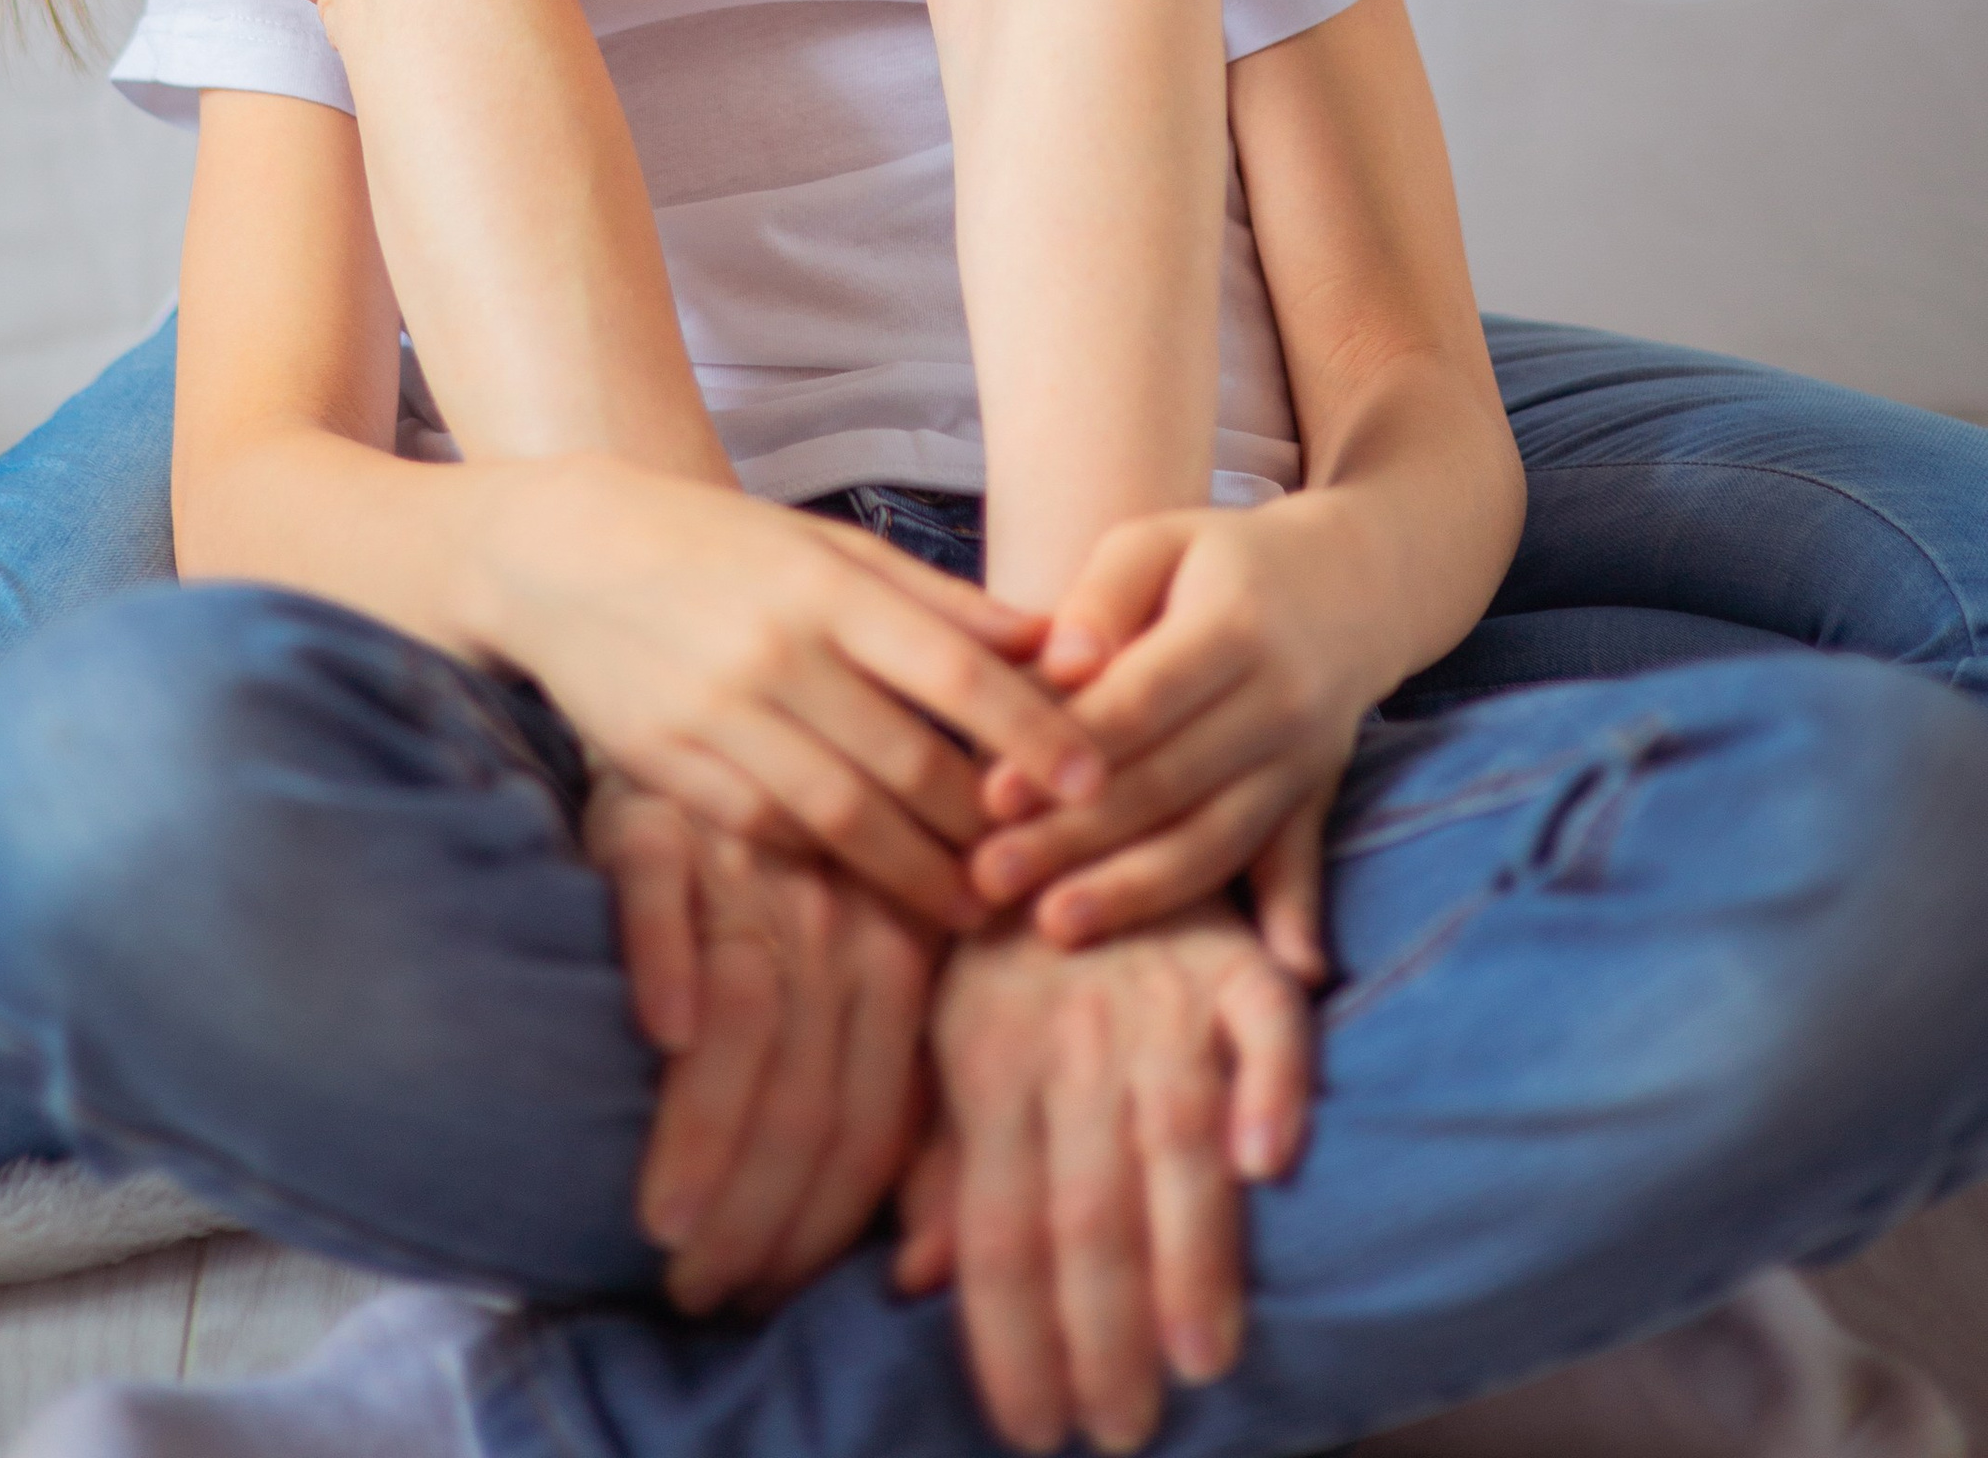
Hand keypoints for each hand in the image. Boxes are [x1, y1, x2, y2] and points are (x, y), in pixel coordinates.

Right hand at [480, 458, 1102, 928]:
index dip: (1030, 733)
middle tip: (1044, 860)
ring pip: (842, 814)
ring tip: (974, 904)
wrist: (561, 555)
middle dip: (984, 821)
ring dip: (918, 870)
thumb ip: (938, 601)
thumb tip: (1054, 643)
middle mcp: (775, 651)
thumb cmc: (718, 547)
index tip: (1092, 782)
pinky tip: (869, 876)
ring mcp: (715, 714)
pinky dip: (827, 857)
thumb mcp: (827, 546)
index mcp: (827, 585)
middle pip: (909, 759)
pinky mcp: (666, 767)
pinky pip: (768, 829)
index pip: (955, 672)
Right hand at [587, 774, 942, 1311]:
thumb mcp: (870, 971)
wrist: (717, 714)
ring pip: (743, 1017)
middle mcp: (829, 915)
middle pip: (804, 1090)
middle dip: (757, 1212)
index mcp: (894, 959)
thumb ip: (909, 1104)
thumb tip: (928, 1266)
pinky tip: (657, 1037)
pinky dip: (666, 966)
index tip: (765, 1301)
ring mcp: (745, 867)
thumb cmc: (792, 881)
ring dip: (705, 1135)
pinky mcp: (659, 821)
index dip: (821, 1226)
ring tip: (664, 1228)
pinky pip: (664, 899)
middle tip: (700, 1292)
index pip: (869, 1121)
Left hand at [897, 903, 1311, 1455]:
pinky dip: (1268, 1082)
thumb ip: (938, 1160)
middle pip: (1085, 1202)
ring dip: (1188, 1249)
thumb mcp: (943, 1036)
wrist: (1061, 788)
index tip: (1033, 1430)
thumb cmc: (1000, 936)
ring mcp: (1158, 995)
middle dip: (1102, 1330)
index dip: (1011, 1336)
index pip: (998, 1228)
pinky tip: (1269, 1160)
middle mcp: (1072, 1039)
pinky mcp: (1234, 955)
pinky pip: (1264, 1020)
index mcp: (990, 1064)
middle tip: (1121, 1427)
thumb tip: (911, 1281)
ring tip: (1200, 1357)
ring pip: (1172, 1133)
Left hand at [972, 503, 1367, 962]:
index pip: (1141, 701)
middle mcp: (1282, 699)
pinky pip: (1298, 863)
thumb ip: (1102, 597)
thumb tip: (1062, 664)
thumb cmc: (1219, 560)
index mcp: (1235, 625)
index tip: (989, 795)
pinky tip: (1284, 975)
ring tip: (1051, 926)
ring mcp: (1306, 758)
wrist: (1351, 582)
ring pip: (1219, 838)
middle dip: (1075, 838)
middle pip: (1170, 783)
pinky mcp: (1318, 797)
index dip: (1066, 751)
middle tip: (988, 876)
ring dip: (1137, 891)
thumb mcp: (1157, 542)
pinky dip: (1294, 918)